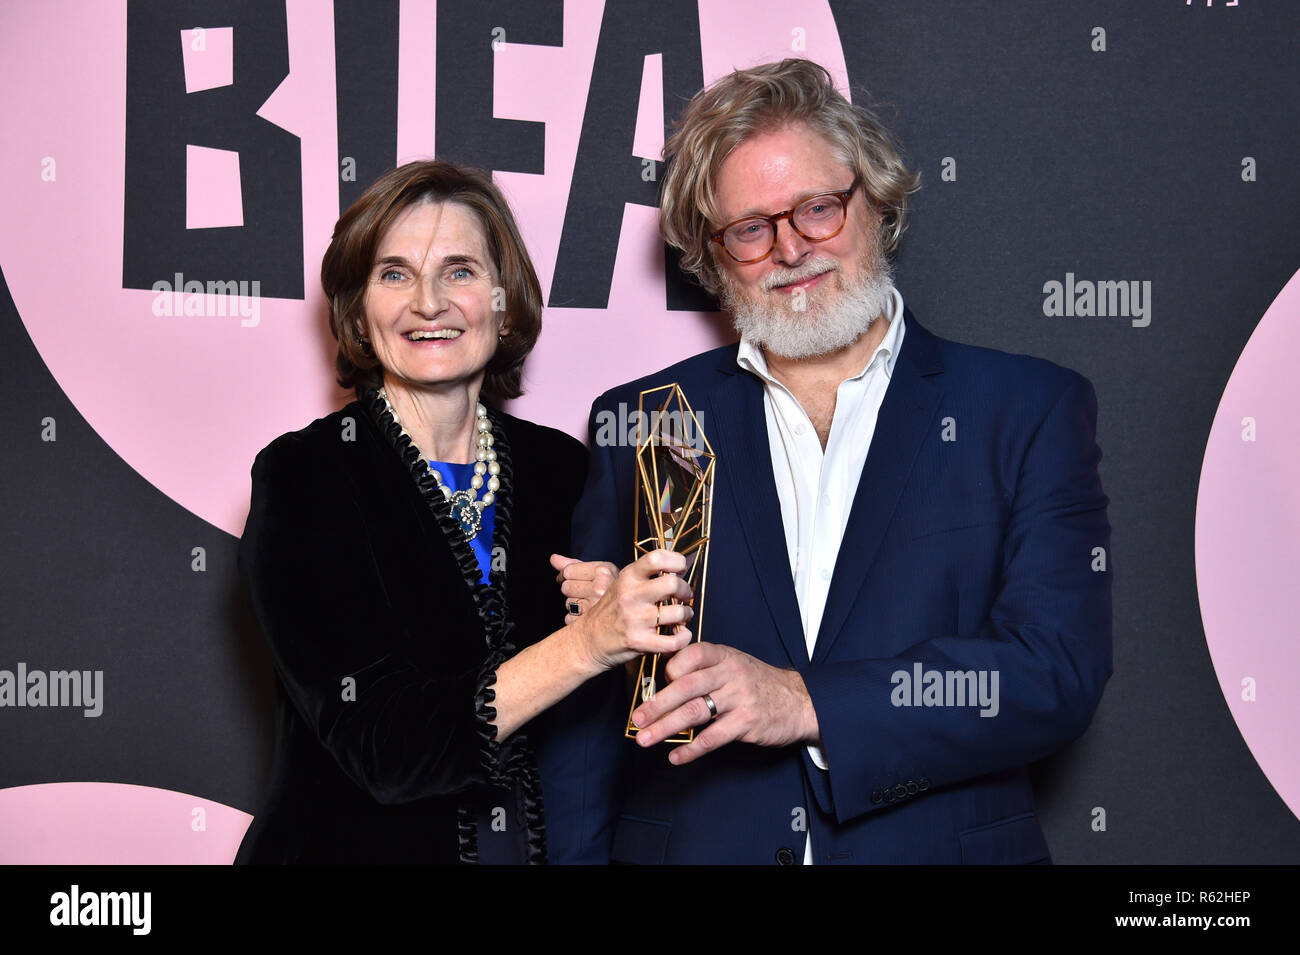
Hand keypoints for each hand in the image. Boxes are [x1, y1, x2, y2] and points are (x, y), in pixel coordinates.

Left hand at [549, 553, 616, 623]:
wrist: (634, 610)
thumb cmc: (613, 590)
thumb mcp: (599, 571)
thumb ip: (574, 564)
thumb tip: (553, 558)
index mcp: (604, 571)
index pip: (567, 571)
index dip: (565, 575)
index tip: (571, 578)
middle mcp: (601, 588)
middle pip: (566, 587)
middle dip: (572, 590)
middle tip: (586, 592)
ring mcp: (597, 606)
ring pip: (568, 604)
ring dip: (574, 605)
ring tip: (590, 604)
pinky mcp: (592, 623)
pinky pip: (569, 619)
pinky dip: (575, 619)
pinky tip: (588, 616)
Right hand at [567, 549, 694, 673]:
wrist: (588, 640)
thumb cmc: (610, 612)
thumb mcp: (621, 585)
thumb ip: (645, 576)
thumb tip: (677, 570)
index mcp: (628, 578)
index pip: (657, 558)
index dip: (676, 561)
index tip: (680, 570)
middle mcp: (631, 596)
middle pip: (673, 584)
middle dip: (686, 591)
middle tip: (683, 596)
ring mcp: (635, 619)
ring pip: (679, 613)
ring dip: (686, 615)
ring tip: (681, 617)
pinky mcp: (639, 642)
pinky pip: (674, 640)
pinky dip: (683, 638)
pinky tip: (680, 634)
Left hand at [629, 642, 818, 764]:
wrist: (800, 701)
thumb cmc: (757, 683)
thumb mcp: (733, 664)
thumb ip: (704, 667)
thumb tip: (663, 673)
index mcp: (723, 655)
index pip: (689, 656)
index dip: (668, 670)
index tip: (653, 686)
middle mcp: (730, 673)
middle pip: (686, 687)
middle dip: (657, 704)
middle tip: (636, 718)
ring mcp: (739, 698)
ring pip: (695, 712)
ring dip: (666, 727)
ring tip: (645, 739)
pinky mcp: (747, 722)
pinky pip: (713, 738)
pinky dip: (692, 749)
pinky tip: (676, 757)